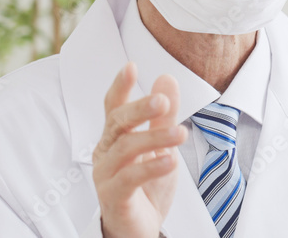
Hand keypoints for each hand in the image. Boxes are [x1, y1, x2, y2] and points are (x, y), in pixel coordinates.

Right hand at [93, 62, 186, 237]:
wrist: (141, 227)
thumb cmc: (147, 186)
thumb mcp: (162, 145)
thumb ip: (163, 115)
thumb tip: (166, 78)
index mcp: (115, 137)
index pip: (114, 106)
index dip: (120, 86)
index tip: (130, 66)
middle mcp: (106, 152)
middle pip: (118, 122)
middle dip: (139, 108)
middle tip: (162, 100)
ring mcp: (106, 175)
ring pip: (126, 148)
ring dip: (155, 137)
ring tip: (181, 132)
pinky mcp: (113, 197)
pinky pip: (129, 179)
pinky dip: (151, 167)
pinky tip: (170, 160)